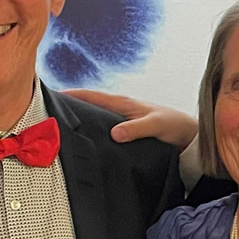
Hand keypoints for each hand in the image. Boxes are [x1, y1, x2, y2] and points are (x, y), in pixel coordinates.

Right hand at [64, 88, 198, 148]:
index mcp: (124, 104)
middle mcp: (121, 111)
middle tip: (49, 115)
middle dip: (70, 108)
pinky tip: (86, 143)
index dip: (72, 95)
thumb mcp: (156, 126)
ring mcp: (123, 121)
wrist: (189, 138)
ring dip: (81, 122)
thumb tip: (114, 133)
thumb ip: (136, 128)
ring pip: (96, 119)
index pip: (92, 96)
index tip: (51, 96)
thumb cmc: (175, 127)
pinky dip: (93, 132)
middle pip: (89, 107)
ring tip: (61, 131)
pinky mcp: (127, 133)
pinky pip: (104, 130)